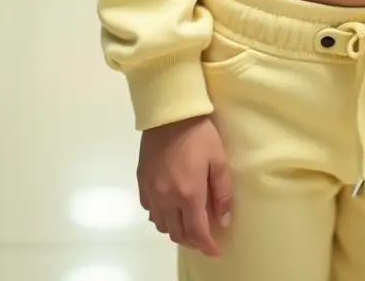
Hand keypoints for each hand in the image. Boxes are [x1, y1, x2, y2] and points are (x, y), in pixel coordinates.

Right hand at [138, 117, 232, 255]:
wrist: (169, 112)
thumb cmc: (199, 134)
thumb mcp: (218, 160)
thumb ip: (222, 192)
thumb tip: (223, 220)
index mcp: (188, 194)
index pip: (197, 231)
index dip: (206, 245)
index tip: (214, 251)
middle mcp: (166, 198)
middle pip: (177, 233)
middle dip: (191, 239)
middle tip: (202, 235)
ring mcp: (151, 191)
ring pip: (161, 224)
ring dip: (174, 228)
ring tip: (186, 221)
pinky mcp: (141, 181)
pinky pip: (149, 209)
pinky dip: (160, 214)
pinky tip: (168, 206)